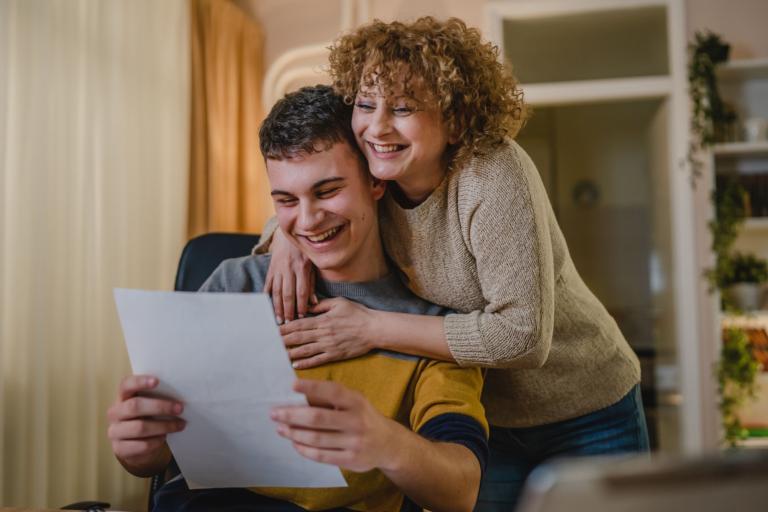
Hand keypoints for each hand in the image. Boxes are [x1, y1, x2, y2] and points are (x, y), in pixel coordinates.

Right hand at [106, 375, 184, 474]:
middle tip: (180, 408)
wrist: (136, 447)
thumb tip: (179, 396)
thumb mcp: (149, 406)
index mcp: (122, 397)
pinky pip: (142, 445)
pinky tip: (164, 438)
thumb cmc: (146, 419)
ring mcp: (115, 432)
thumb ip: (157, 398)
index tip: (157, 381)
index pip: (126, 385)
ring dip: (164, 426)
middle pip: (135, 406)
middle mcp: (115, 413)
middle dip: (160, 407)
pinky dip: (157, 441)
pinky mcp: (119, 449)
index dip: (140, 382)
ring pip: (140, 427)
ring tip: (180, 425)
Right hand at [264, 228, 316, 322]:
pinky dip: (267, 296)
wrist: (288, 236)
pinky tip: (266, 307)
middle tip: (288, 323)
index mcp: (302, 268)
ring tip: (278, 319)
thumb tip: (314, 302)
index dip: (301, 305)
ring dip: (277, 307)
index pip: (301, 291)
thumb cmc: (304, 253)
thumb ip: (312, 283)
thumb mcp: (313, 265)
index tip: (301, 317)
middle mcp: (289, 269)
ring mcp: (278, 269)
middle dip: (288, 310)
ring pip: (277, 291)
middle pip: (288, 294)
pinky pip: (268, 284)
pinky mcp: (270, 269)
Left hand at [271, 379, 397, 472]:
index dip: (311, 387)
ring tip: (281, 428)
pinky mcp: (351, 460)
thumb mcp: (354, 402)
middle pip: (318, 418)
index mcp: (356, 401)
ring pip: (316, 439)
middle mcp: (357, 421)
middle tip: (274, 413)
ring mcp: (354, 442)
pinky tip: (295, 443)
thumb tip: (298, 394)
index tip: (291, 385)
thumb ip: (331, 399)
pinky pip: (321, 456)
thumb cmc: (362, 417)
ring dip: (294, 433)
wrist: (388, 444)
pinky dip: (304, 449)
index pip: (332, 391)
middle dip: (292, 415)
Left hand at [280, 297, 377, 368]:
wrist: (374, 329)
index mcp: (323, 320)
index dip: (285, 328)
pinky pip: (317, 360)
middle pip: (298, 337)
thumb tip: (307, 306)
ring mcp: (329, 345)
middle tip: (268, 344)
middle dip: (282, 341)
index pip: (299, 324)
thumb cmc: (358, 313)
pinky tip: (295, 364)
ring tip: (276, 355)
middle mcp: (323, 333)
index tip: (272, 330)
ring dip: (290, 352)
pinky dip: (306, 363)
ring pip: (305, 350)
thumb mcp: (339, 303)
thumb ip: (321, 305)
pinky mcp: (335, 354)